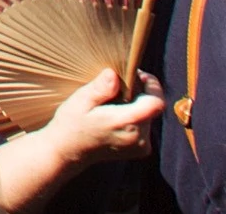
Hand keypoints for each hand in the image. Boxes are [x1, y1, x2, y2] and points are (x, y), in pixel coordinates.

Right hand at [23, 69, 163, 166]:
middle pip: (152, 105)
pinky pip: (146, 124)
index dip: (152, 85)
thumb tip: (113, 74)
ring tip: (113, 103)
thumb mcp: (80, 101)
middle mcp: (138, 137)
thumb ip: (99, 89)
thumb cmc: (72, 123)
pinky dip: (135, 115)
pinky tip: (117, 115)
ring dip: (136, 103)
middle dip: (139, 92)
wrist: (68, 151)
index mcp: (125, 123)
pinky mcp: (140, 149)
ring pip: (149, 114)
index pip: (156, 103)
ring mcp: (140, 146)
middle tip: (117, 86)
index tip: (137, 75)